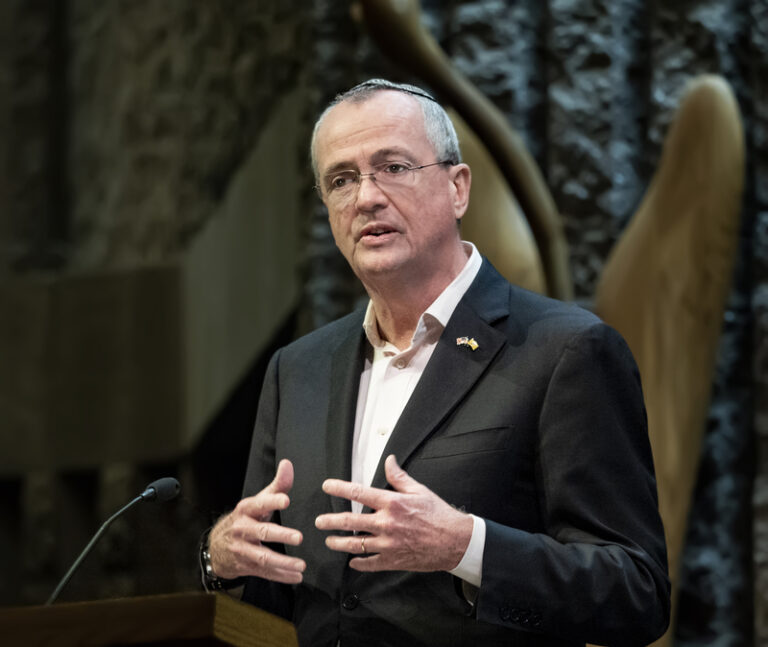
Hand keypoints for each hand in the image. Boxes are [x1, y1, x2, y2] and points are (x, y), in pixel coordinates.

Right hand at [208, 459, 305, 583]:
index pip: (260, 504)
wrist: (217, 545)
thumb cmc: (246, 518)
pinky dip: (281, 576)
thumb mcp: (258, 501)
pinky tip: (296, 577)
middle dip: (281, 535)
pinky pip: (264, 572)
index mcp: (246, 510)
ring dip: (283, 563)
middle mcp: (243, 529)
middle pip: (262, 533)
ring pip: (263, 558)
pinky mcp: (246, 566)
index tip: (286, 499)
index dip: (273, 501)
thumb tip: (287, 463)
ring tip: (301, 566)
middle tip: (299, 537)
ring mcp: (242, 550)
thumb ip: (277, 485)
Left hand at [315, 454, 472, 572]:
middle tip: (319, 521)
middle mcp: (387, 523)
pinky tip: (352, 562)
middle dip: (330, 521)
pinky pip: (370, 563)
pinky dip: (359, 564)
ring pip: (355, 545)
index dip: (339, 488)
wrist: (455, 541)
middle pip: (350, 522)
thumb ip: (399, 476)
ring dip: (339, 544)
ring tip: (329, 541)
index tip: (326, 486)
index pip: (359, 493)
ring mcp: (388, 544)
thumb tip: (389, 460)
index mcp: (392, 503)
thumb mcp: (419, 490)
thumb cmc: (438, 514)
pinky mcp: (393, 560)